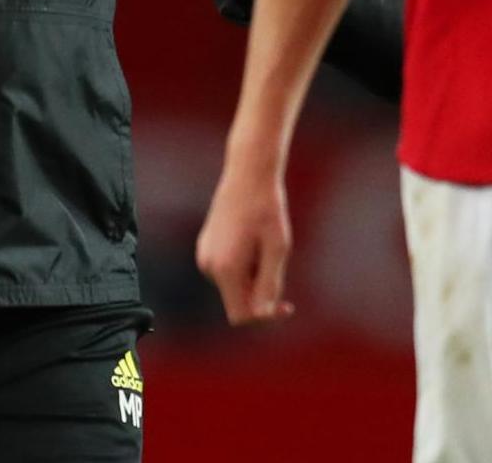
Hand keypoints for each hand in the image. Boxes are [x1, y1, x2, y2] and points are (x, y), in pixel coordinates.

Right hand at [196, 147, 295, 325]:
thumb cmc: (266, 209)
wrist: (248, 173)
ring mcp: (205, 255)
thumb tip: (263, 314)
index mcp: (225, 269)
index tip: (287, 304)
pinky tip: (253, 238)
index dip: (265, 317)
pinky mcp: (207, 245)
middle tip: (278, 262)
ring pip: (234, 285)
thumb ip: (270, 285)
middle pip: (238, 300)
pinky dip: (245, 265)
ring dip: (253, 276)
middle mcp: (208, 265)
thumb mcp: (278, 249)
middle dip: (260, 292)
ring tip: (264, 245)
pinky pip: (228, 270)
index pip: (241, 315)